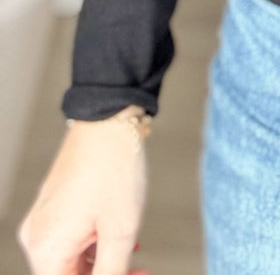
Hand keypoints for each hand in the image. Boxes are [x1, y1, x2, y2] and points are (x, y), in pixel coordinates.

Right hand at [17, 105, 150, 274]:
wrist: (109, 119)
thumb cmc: (114, 169)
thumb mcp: (120, 231)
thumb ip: (111, 273)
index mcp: (46, 249)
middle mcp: (37, 237)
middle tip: (141, 271)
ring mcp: (44, 219)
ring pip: (70, 259)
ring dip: (102, 263)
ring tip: (135, 256)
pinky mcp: (54, 204)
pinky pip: (70, 238)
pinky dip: (95, 244)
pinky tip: (122, 240)